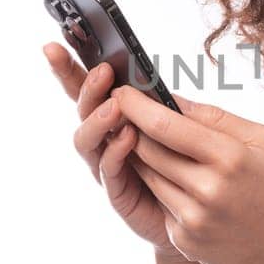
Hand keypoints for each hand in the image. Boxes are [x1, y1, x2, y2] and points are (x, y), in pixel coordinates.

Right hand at [41, 42, 189, 262]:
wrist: (208, 217)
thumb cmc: (197, 168)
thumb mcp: (190, 129)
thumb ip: (173, 110)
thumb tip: (160, 85)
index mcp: (122, 117)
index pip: (93, 88)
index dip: (70, 68)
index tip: (54, 45)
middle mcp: (108, 139)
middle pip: (83, 108)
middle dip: (84, 86)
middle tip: (101, 71)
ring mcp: (109, 166)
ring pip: (88, 138)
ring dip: (99, 118)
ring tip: (116, 105)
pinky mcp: (118, 193)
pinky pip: (109, 169)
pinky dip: (116, 150)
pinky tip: (128, 137)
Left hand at [108, 83, 263, 263]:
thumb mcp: (263, 142)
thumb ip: (217, 118)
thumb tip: (172, 99)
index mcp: (229, 157)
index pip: (166, 125)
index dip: (136, 106)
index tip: (121, 91)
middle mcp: (207, 189)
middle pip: (147, 149)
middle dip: (133, 127)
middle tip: (126, 113)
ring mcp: (193, 218)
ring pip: (148, 175)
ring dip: (143, 156)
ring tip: (150, 143)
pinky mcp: (184, 239)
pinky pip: (160, 202)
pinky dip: (163, 188)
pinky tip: (179, 183)